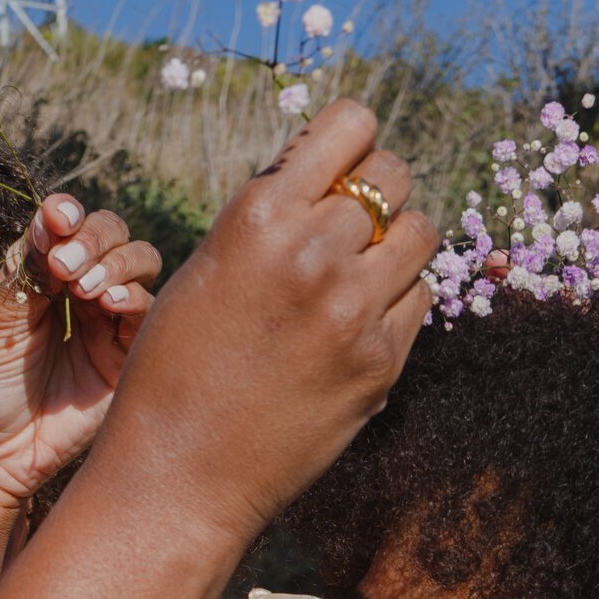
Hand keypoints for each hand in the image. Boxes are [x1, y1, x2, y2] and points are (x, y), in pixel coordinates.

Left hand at [0, 193, 162, 502]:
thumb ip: (29, 268)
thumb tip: (56, 216)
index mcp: (40, 277)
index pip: (71, 227)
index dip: (70, 215)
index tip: (57, 219)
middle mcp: (78, 295)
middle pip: (113, 237)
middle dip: (95, 238)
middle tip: (65, 265)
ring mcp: (106, 327)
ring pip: (141, 266)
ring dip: (118, 263)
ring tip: (86, 289)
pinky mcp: (126, 361)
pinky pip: (149, 315)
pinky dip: (134, 298)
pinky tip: (107, 306)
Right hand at [81, 99, 439, 546]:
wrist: (181, 474)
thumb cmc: (177, 369)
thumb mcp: (208, 269)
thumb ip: (272, 220)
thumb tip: (334, 180)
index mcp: (260, 216)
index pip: (352, 124)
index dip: (351, 140)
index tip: (338, 165)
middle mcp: (314, 254)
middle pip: (396, 176)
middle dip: (378, 193)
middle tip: (351, 227)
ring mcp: (355, 311)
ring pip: (422, 234)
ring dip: (397, 244)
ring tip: (361, 273)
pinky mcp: (381, 364)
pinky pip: (418, 300)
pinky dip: (397, 302)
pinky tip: (356, 324)